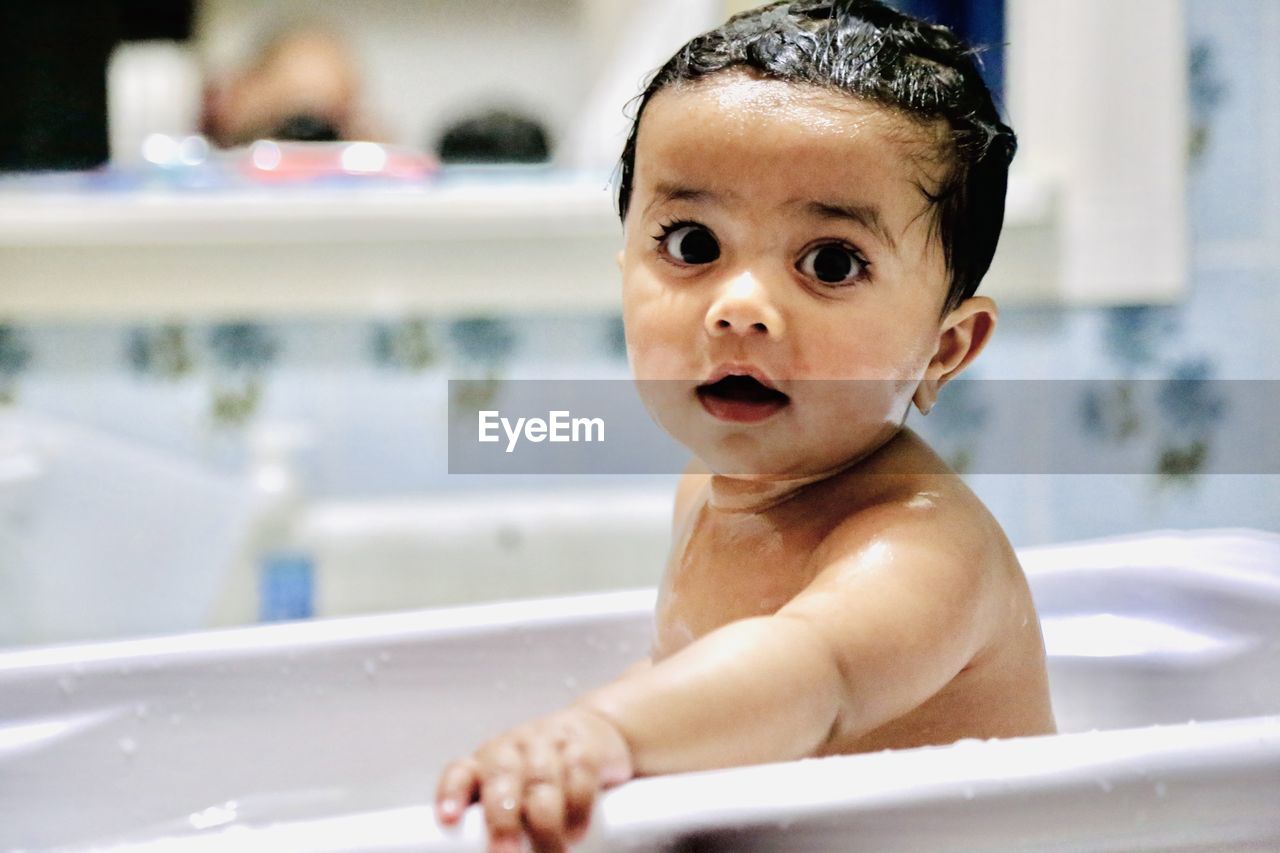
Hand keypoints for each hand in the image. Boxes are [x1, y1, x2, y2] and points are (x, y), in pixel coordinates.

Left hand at [435, 705, 633, 851]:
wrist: (595, 732)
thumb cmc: (542, 776)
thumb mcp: (514, 793)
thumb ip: (500, 824)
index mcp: (484, 764)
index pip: (460, 773)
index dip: (452, 793)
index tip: (448, 819)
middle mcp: (512, 749)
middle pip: (501, 778)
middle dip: (503, 820)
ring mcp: (548, 744)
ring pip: (541, 780)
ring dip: (546, 824)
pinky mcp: (583, 747)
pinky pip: (579, 774)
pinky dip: (578, 807)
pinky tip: (576, 832)